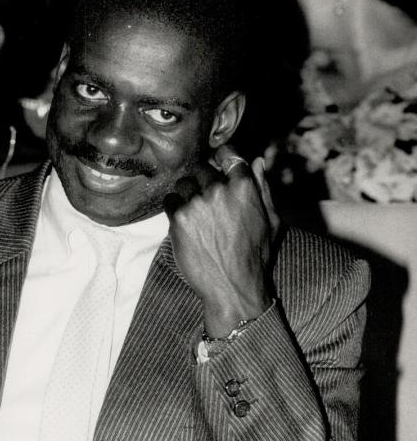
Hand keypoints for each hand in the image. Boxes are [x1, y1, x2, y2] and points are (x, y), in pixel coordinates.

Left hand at [164, 144, 277, 336]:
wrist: (232, 286)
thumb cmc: (255, 256)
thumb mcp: (271, 220)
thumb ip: (264, 188)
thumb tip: (258, 161)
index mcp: (244, 186)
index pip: (228, 153)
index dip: (220, 158)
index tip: (217, 166)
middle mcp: (219, 190)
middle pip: (202, 168)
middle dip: (202, 180)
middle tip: (205, 200)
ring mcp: (196, 203)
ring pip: (183, 183)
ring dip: (186, 194)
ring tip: (195, 214)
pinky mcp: (178, 218)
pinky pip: (169, 201)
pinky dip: (174, 209)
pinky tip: (184, 224)